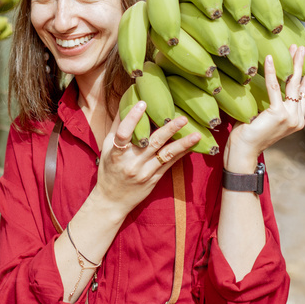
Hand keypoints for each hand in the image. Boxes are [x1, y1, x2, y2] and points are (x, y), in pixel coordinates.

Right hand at [92, 100, 200, 218]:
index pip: (124, 133)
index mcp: (117, 153)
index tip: (143, 103)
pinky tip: (192, 146)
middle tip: (182, 118)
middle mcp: (132, 162)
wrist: (111, 201)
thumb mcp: (107, 148)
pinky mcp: (154, 179)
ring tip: (196, 134)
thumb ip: (117, 127)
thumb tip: (127, 102)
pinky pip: (170, 164)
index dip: (133, 117)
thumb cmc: (108, 170)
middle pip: (152, 143)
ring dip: (182, 143)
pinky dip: (181, 154)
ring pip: (166, 155)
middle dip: (169, 129)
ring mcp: (145, 172)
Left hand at [225, 44, 304, 171]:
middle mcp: (297, 118)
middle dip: (303, 64)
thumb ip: (273, 105)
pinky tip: (270, 58)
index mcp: (296, 119)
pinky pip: (275, 87)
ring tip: (294, 47)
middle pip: (302, 85)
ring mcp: (290, 116)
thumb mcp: (266, 118)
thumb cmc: (250, 134)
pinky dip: (272, 71)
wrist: (244, 151)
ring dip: (293, 63)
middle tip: (303, 48)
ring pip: (293, 83)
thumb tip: (271, 87)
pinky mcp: (278, 114)